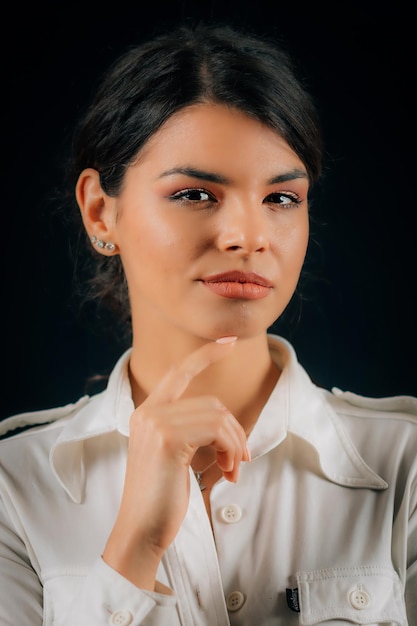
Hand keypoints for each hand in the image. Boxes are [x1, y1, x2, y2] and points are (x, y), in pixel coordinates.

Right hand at [102, 337, 249, 589]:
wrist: (141, 531)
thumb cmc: (161, 497)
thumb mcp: (173, 455)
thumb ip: (190, 430)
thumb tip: (228, 424)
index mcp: (146, 413)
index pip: (178, 373)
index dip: (205, 356)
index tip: (228, 342)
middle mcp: (147, 412)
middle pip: (212, 403)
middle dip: (234, 431)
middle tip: (238, 461)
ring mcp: (155, 422)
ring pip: (218, 415)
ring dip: (235, 444)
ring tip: (232, 469)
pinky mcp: (167, 438)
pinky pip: (218, 430)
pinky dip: (232, 449)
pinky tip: (228, 472)